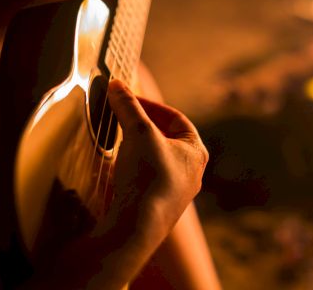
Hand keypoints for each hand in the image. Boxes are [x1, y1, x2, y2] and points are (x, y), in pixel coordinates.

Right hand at [24, 80, 207, 288]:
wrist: (136, 228)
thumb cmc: (147, 177)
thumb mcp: (138, 132)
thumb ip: (128, 106)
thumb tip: (117, 84)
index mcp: (196, 151)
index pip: (176, 118)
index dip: (151, 105)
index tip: (129, 99)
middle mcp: (191, 172)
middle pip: (166, 138)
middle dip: (143, 125)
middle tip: (122, 117)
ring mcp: (176, 192)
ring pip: (156, 160)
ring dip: (137, 147)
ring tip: (118, 140)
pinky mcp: (157, 207)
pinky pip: (147, 179)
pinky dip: (133, 168)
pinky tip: (118, 169)